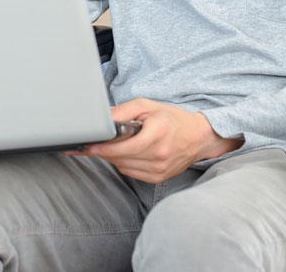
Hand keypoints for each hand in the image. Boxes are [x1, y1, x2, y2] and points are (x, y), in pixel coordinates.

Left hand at [77, 98, 242, 183]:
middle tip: (93, 143)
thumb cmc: (172, 119)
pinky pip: (131, 173)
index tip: (87, 145)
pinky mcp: (159, 178)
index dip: (103, 147)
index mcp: (157, 134)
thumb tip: (103, 119)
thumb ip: (124, 111)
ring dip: (114, 157)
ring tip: (116, 145)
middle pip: (120, 158)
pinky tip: (129, 153)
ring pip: (123, 167)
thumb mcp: (148, 106)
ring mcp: (160, 169)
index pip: (123, 147)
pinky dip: (125, 164)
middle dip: (104, 151)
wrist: (198, 137)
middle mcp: (159, 155)